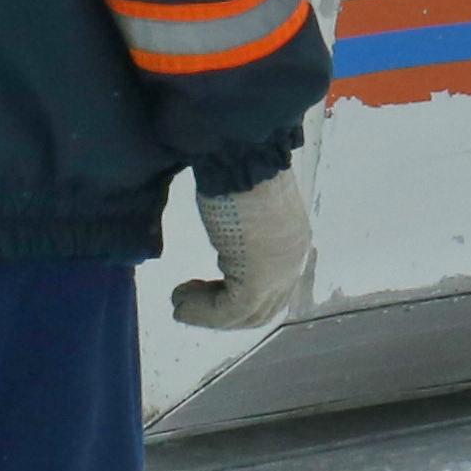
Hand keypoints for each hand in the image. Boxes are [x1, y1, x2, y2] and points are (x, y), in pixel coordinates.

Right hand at [171, 164, 312, 329]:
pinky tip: (179, 300)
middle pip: (260, 308)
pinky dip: (201, 312)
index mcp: (292, 243)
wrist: (243, 155)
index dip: (236, 296)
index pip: (271, 288)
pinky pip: (227, 311)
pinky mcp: (258, 280)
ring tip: (179, 302)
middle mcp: (292, 262)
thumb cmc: (239, 167)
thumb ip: (244, 230)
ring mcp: (279, 274)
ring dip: (206, 314)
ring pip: (243, 314)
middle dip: (221, 311)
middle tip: (189, 301)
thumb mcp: (245, 206)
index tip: (205, 290)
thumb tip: (228, 239)